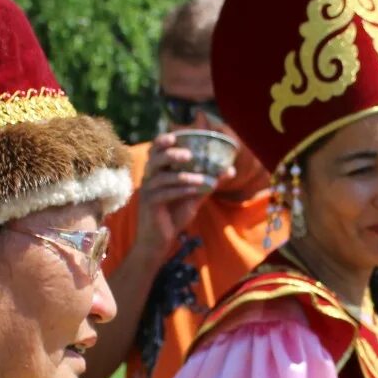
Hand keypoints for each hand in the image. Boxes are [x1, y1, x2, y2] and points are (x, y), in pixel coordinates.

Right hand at [134, 134, 216, 260]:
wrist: (159, 241)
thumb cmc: (173, 216)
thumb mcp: (193, 196)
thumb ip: (207, 182)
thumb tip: (229, 170)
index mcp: (157, 172)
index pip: (155, 151)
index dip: (162, 141)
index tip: (176, 135)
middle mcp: (149, 179)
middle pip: (154, 159)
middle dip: (170, 153)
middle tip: (189, 154)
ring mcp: (147, 191)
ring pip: (161, 177)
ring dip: (183, 176)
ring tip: (202, 179)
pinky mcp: (149, 204)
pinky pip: (165, 194)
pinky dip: (182, 191)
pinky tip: (196, 190)